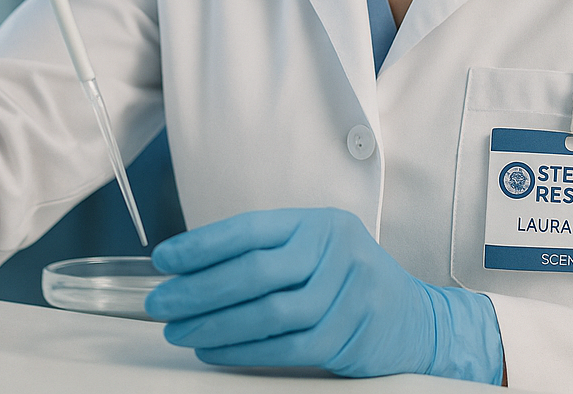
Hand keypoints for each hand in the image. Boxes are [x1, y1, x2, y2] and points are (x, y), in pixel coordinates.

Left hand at [145, 207, 503, 383]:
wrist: (411, 317)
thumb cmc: (346, 280)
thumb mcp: (314, 249)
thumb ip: (266, 252)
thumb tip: (189, 268)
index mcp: (318, 221)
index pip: (252, 228)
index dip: (203, 244)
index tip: (164, 259)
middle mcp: (336, 249)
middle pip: (256, 271)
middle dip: (199, 289)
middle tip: (162, 303)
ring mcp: (349, 291)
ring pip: (269, 312)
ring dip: (215, 325)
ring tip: (180, 330)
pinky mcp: (351, 332)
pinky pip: (286, 346)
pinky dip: (243, 350)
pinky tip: (214, 349)